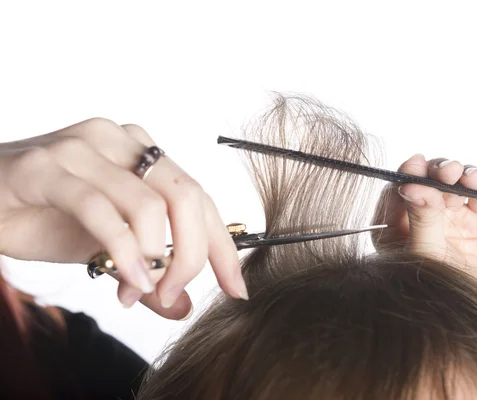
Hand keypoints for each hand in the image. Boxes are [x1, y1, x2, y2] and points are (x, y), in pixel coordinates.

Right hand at [0, 118, 246, 318]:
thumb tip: (182, 307)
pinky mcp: (47, 165)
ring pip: (150, 204)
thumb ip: (146, 272)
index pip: (200, 197)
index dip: (222, 245)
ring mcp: (84, 148)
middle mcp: (120, 140)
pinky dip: (123, 250)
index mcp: (142, 153)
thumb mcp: (106, 250)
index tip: (237, 287)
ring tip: (141, 288)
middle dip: (194, 254)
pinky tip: (126, 278)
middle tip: (177, 292)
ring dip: (155, 258)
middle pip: (186, 197)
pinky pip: (101, 210)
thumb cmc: (44, 216)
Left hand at [372, 154, 476, 308]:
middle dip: (435, 171)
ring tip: (463, 176)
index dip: (405, 175)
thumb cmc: (443, 296)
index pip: (396, 194)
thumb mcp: (427, 256)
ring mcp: (453, 219)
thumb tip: (410, 185)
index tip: (413, 164)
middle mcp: (423, 220)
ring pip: (453, 183)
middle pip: (426, 181)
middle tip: (445, 172)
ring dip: (459, 172)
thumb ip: (422, 220)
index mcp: (398, 230)